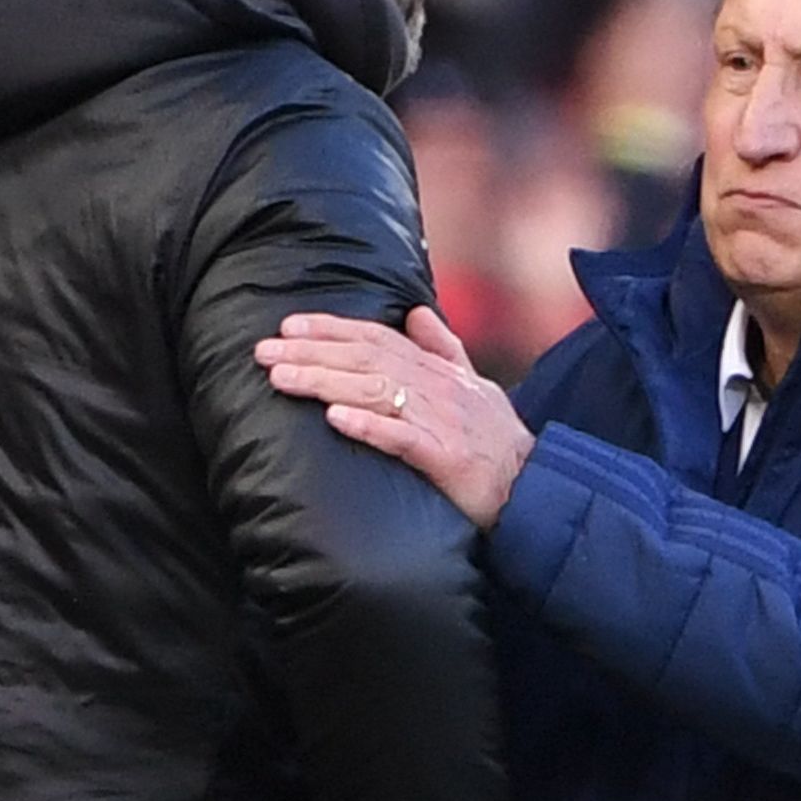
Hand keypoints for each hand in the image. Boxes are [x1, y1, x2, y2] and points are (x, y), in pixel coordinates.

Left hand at [258, 305, 531, 526]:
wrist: (537, 487)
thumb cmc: (497, 441)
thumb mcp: (473, 386)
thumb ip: (443, 349)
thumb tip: (416, 313)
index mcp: (438, 371)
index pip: (377, 338)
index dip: (331, 329)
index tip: (288, 327)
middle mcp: (438, 388)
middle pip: (366, 359)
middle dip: (311, 352)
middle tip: (263, 352)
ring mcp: (443, 421)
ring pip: (377, 391)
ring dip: (325, 382)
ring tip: (283, 379)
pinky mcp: (448, 458)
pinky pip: (403, 438)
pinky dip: (370, 425)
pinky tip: (336, 419)